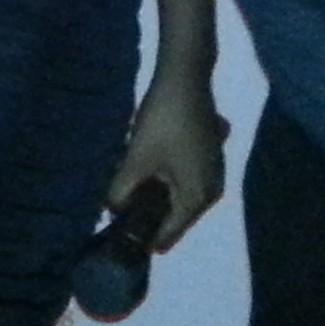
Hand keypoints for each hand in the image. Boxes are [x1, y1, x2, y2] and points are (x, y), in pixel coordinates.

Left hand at [108, 73, 228, 248]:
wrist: (185, 78)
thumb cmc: (163, 123)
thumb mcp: (136, 159)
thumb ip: (121, 191)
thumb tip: (110, 210)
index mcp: (198, 198)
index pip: (170, 233)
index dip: (145, 240)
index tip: (123, 247)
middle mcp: (212, 190)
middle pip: (176, 215)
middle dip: (149, 216)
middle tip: (120, 217)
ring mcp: (214, 172)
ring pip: (179, 196)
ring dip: (156, 197)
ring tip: (128, 195)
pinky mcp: (209, 154)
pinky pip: (184, 179)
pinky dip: (165, 180)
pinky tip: (144, 172)